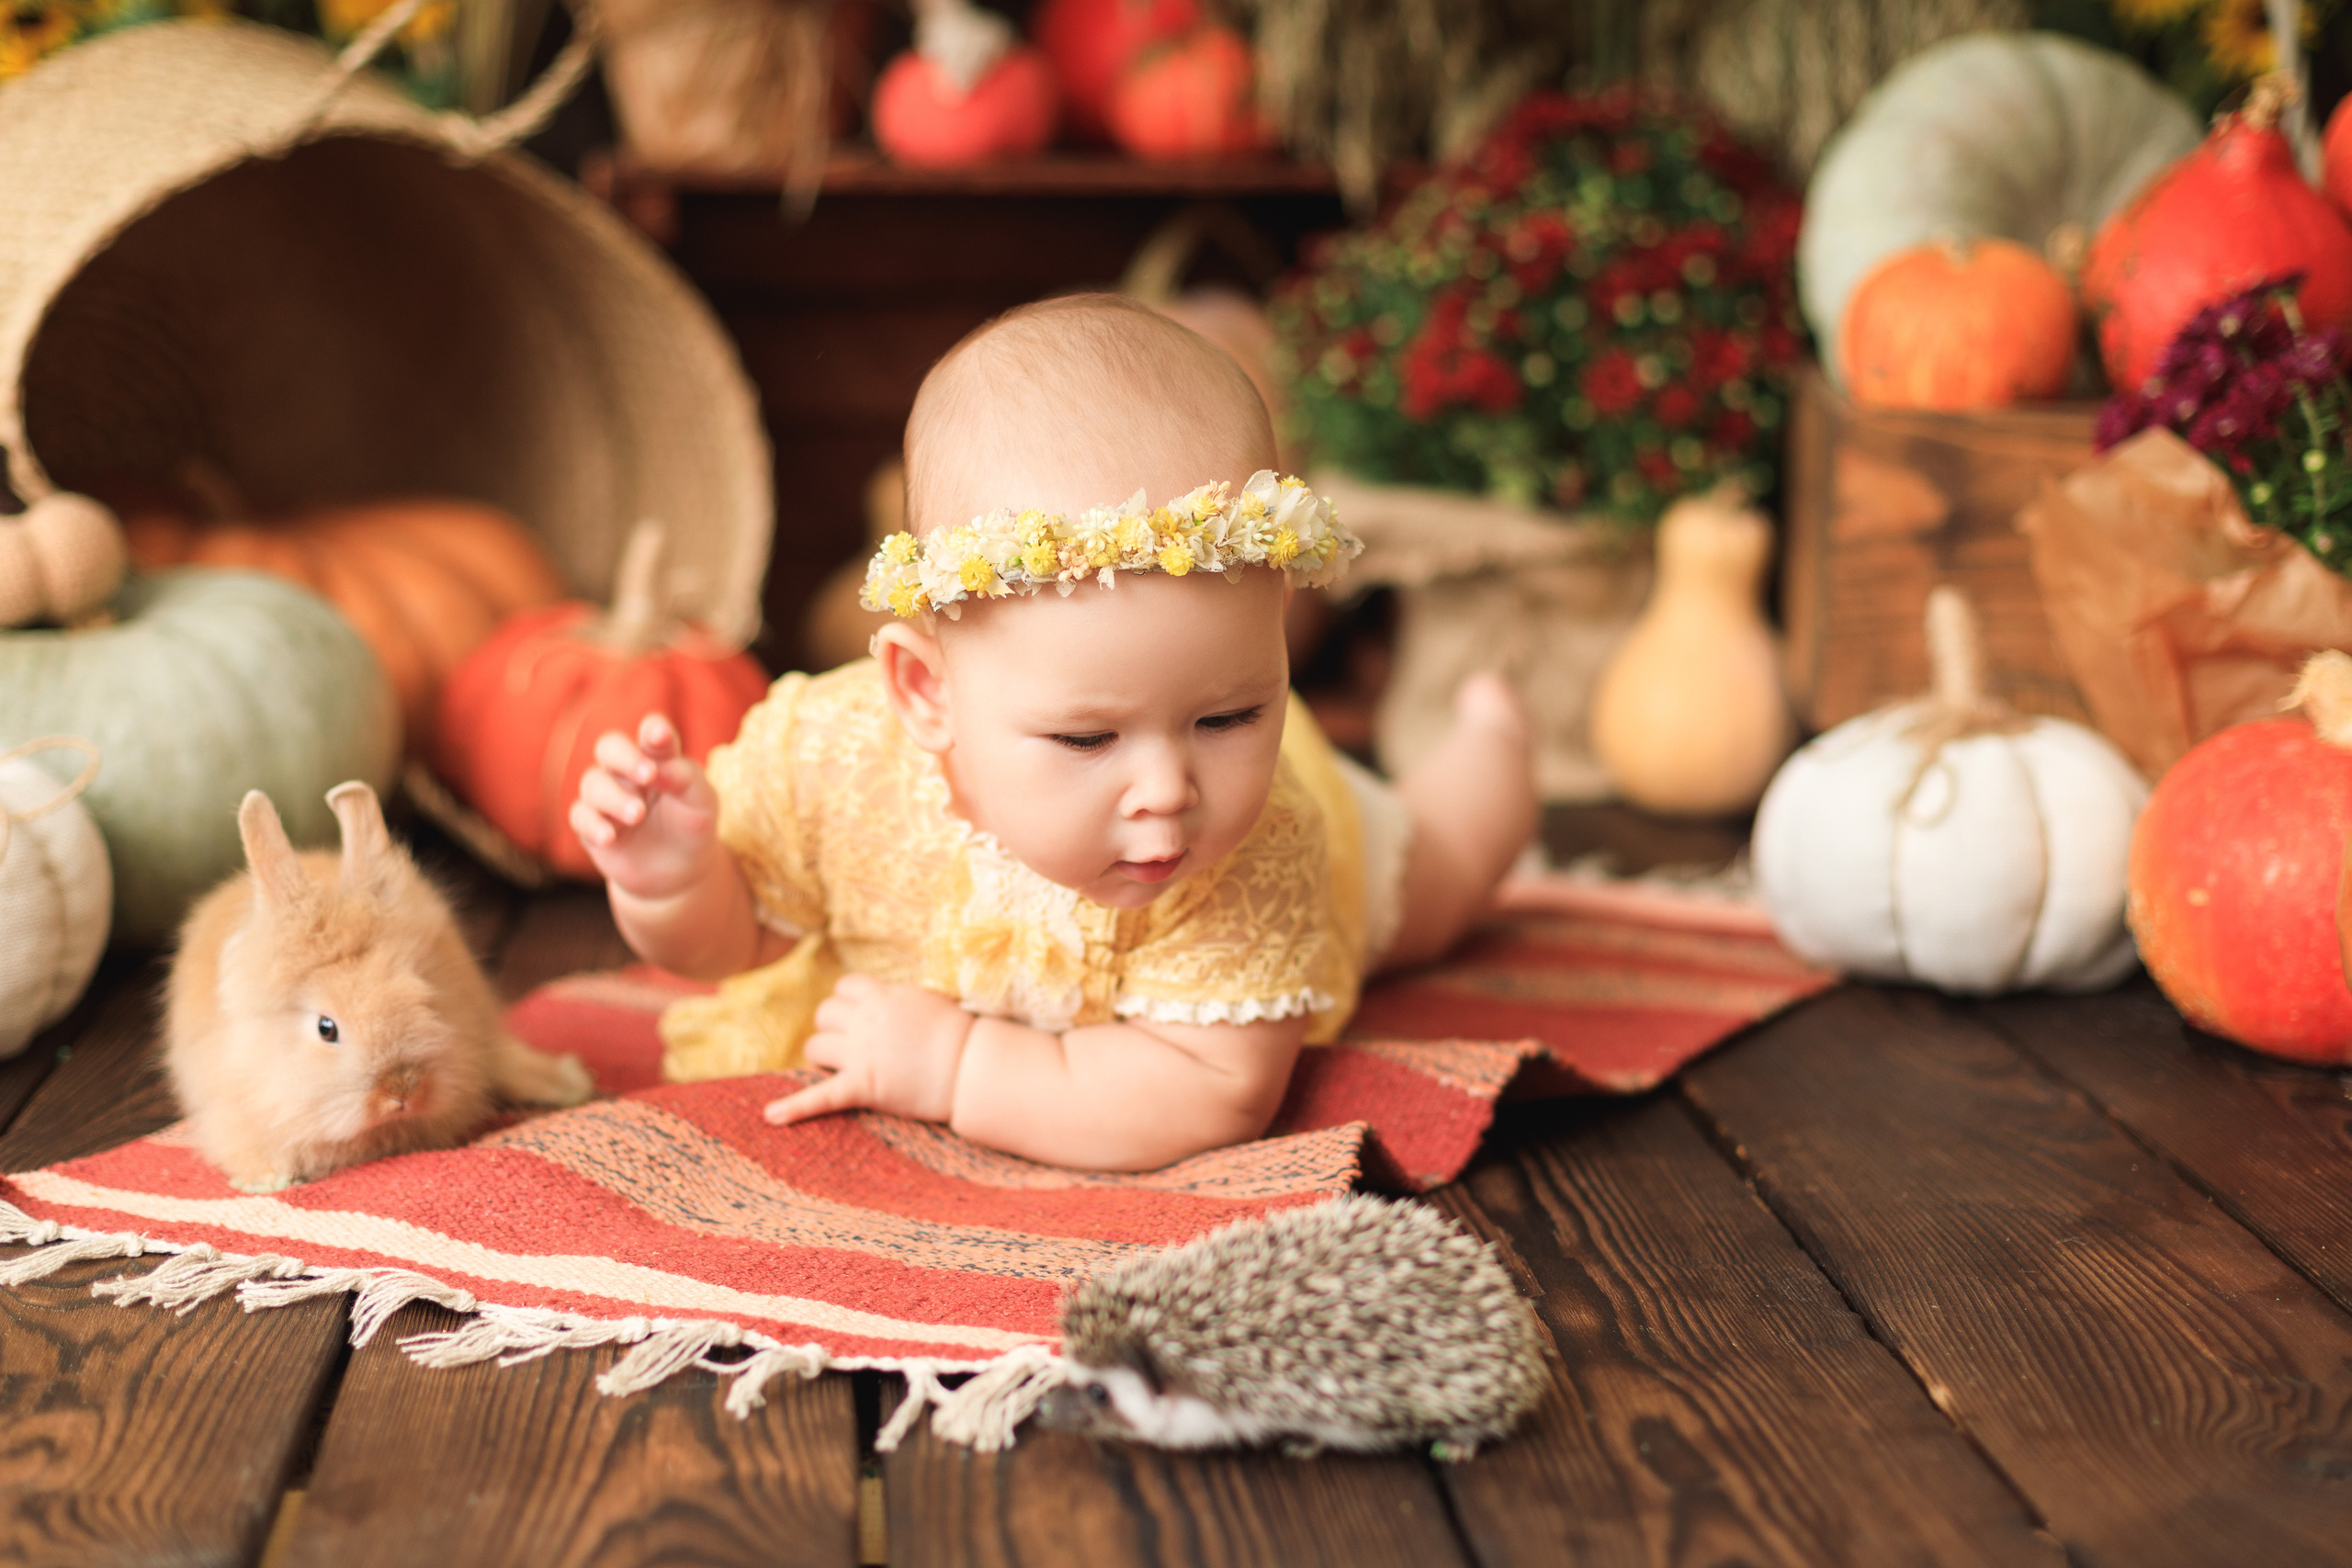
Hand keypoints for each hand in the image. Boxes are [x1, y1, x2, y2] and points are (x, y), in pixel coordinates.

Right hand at [571, 714, 719, 899]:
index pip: (652, 735)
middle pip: (610, 747)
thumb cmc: (691, 827)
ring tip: (638, 815)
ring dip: (615, 797)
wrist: (678, 873)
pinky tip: (610, 837)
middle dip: (625, 757)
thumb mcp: (701, 803)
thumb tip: (659, 767)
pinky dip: (593, 824)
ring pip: (593, 783)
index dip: (654, 731)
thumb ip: (686, 778)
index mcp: (658, 758)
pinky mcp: (590, 825)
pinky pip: (580, 816)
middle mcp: (627, 772)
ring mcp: (606, 797)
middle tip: (648, 775)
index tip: (659, 735)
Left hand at [763, 975, 974, 1126]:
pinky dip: (794, 1107)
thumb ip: (900, 999)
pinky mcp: (863, 1085)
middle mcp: (866, 1020)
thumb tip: (888, 998)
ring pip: (815, 1046)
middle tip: (846, 1044)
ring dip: (820, 1055)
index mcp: (884, 996)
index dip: (847, 1000)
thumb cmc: (961, 1035)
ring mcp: (861, 1053)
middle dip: (831, 1027)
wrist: (973, 1066)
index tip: (857, 1014)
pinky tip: (771, 1116)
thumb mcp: (929, 1001)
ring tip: (833, 1067)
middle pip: (825, 1013)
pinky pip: (821, 1095)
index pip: (845, 986)